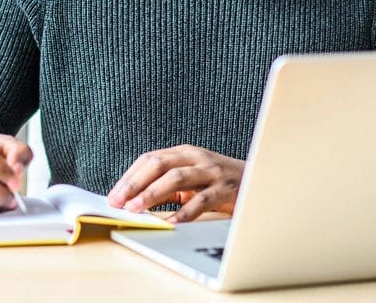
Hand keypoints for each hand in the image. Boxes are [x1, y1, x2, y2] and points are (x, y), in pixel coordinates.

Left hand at [106, 145, 245, 222]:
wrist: (262, 181)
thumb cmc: (220, 183)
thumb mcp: (192, 178)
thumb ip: (168, 185)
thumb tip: (135, 201)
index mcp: (184, 152)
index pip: (150, 159)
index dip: (129, 177)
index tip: (113, 196)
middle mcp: (197, 157)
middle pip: (159, 164)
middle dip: (135, 183)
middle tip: (119, 202)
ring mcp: (212, 171)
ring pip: (177, 177)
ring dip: (152, 194)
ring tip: (137, 209)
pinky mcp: (226, 189)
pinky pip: (202, 200)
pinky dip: (185, 212)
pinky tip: (172, 223)